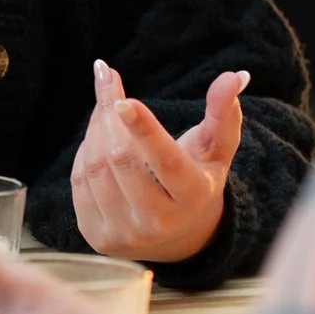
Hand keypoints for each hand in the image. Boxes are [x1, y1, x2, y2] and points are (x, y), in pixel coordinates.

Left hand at [68, 60, 244, 261]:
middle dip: (110, 113)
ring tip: (105, 109)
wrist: (179, 238)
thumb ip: (224, 113)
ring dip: (94, 128)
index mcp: (192, 196)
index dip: (143, 129)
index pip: (166, 160)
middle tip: (108, 81)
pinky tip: (97, 141)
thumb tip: (235, 75)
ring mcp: (125, 234)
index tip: (123, 100)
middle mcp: (158, 222)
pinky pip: (79, 183)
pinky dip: (83, 152)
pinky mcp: (98, 238)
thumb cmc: (197, 181)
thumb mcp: (216, 150)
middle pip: (121, 157)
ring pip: (95, 167)